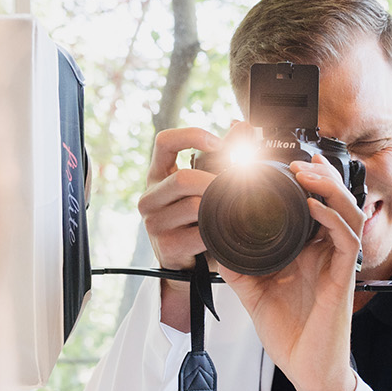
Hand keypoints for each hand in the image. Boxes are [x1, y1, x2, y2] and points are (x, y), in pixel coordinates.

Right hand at [138, 126, 219, 329]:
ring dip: (219, 207)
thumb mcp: (204, 184)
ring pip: (193, 206)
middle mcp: (150, 196)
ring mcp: (154, 223)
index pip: (164, 141)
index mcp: (158, 175)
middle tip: (239, 186)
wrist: (185, 265)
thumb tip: (242, 126)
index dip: (191, 136)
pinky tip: (227, 231)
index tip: (218, 143)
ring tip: (236, 208)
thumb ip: (223, 155)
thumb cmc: (195, 218)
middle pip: (183, 178)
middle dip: (215, 181)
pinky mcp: (166, 246)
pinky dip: (218, 231)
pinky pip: (199, 234)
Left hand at [219, 158, 366, 390]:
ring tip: (305, 172)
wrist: (306, 370)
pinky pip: (345, 239)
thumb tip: (211, 241)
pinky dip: (330, 218)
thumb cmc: (289, 333)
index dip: (301, 180)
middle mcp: (326, 251)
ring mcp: (336, 263)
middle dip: (319, 173)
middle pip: (333, 199)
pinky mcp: (342, 278)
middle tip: (296, 158)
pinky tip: (312, 205)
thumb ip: (236, 265)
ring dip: (328, 187)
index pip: (310, 204)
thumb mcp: (252, 291)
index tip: (277, 160)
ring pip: (346, 211)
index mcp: (308, 250)